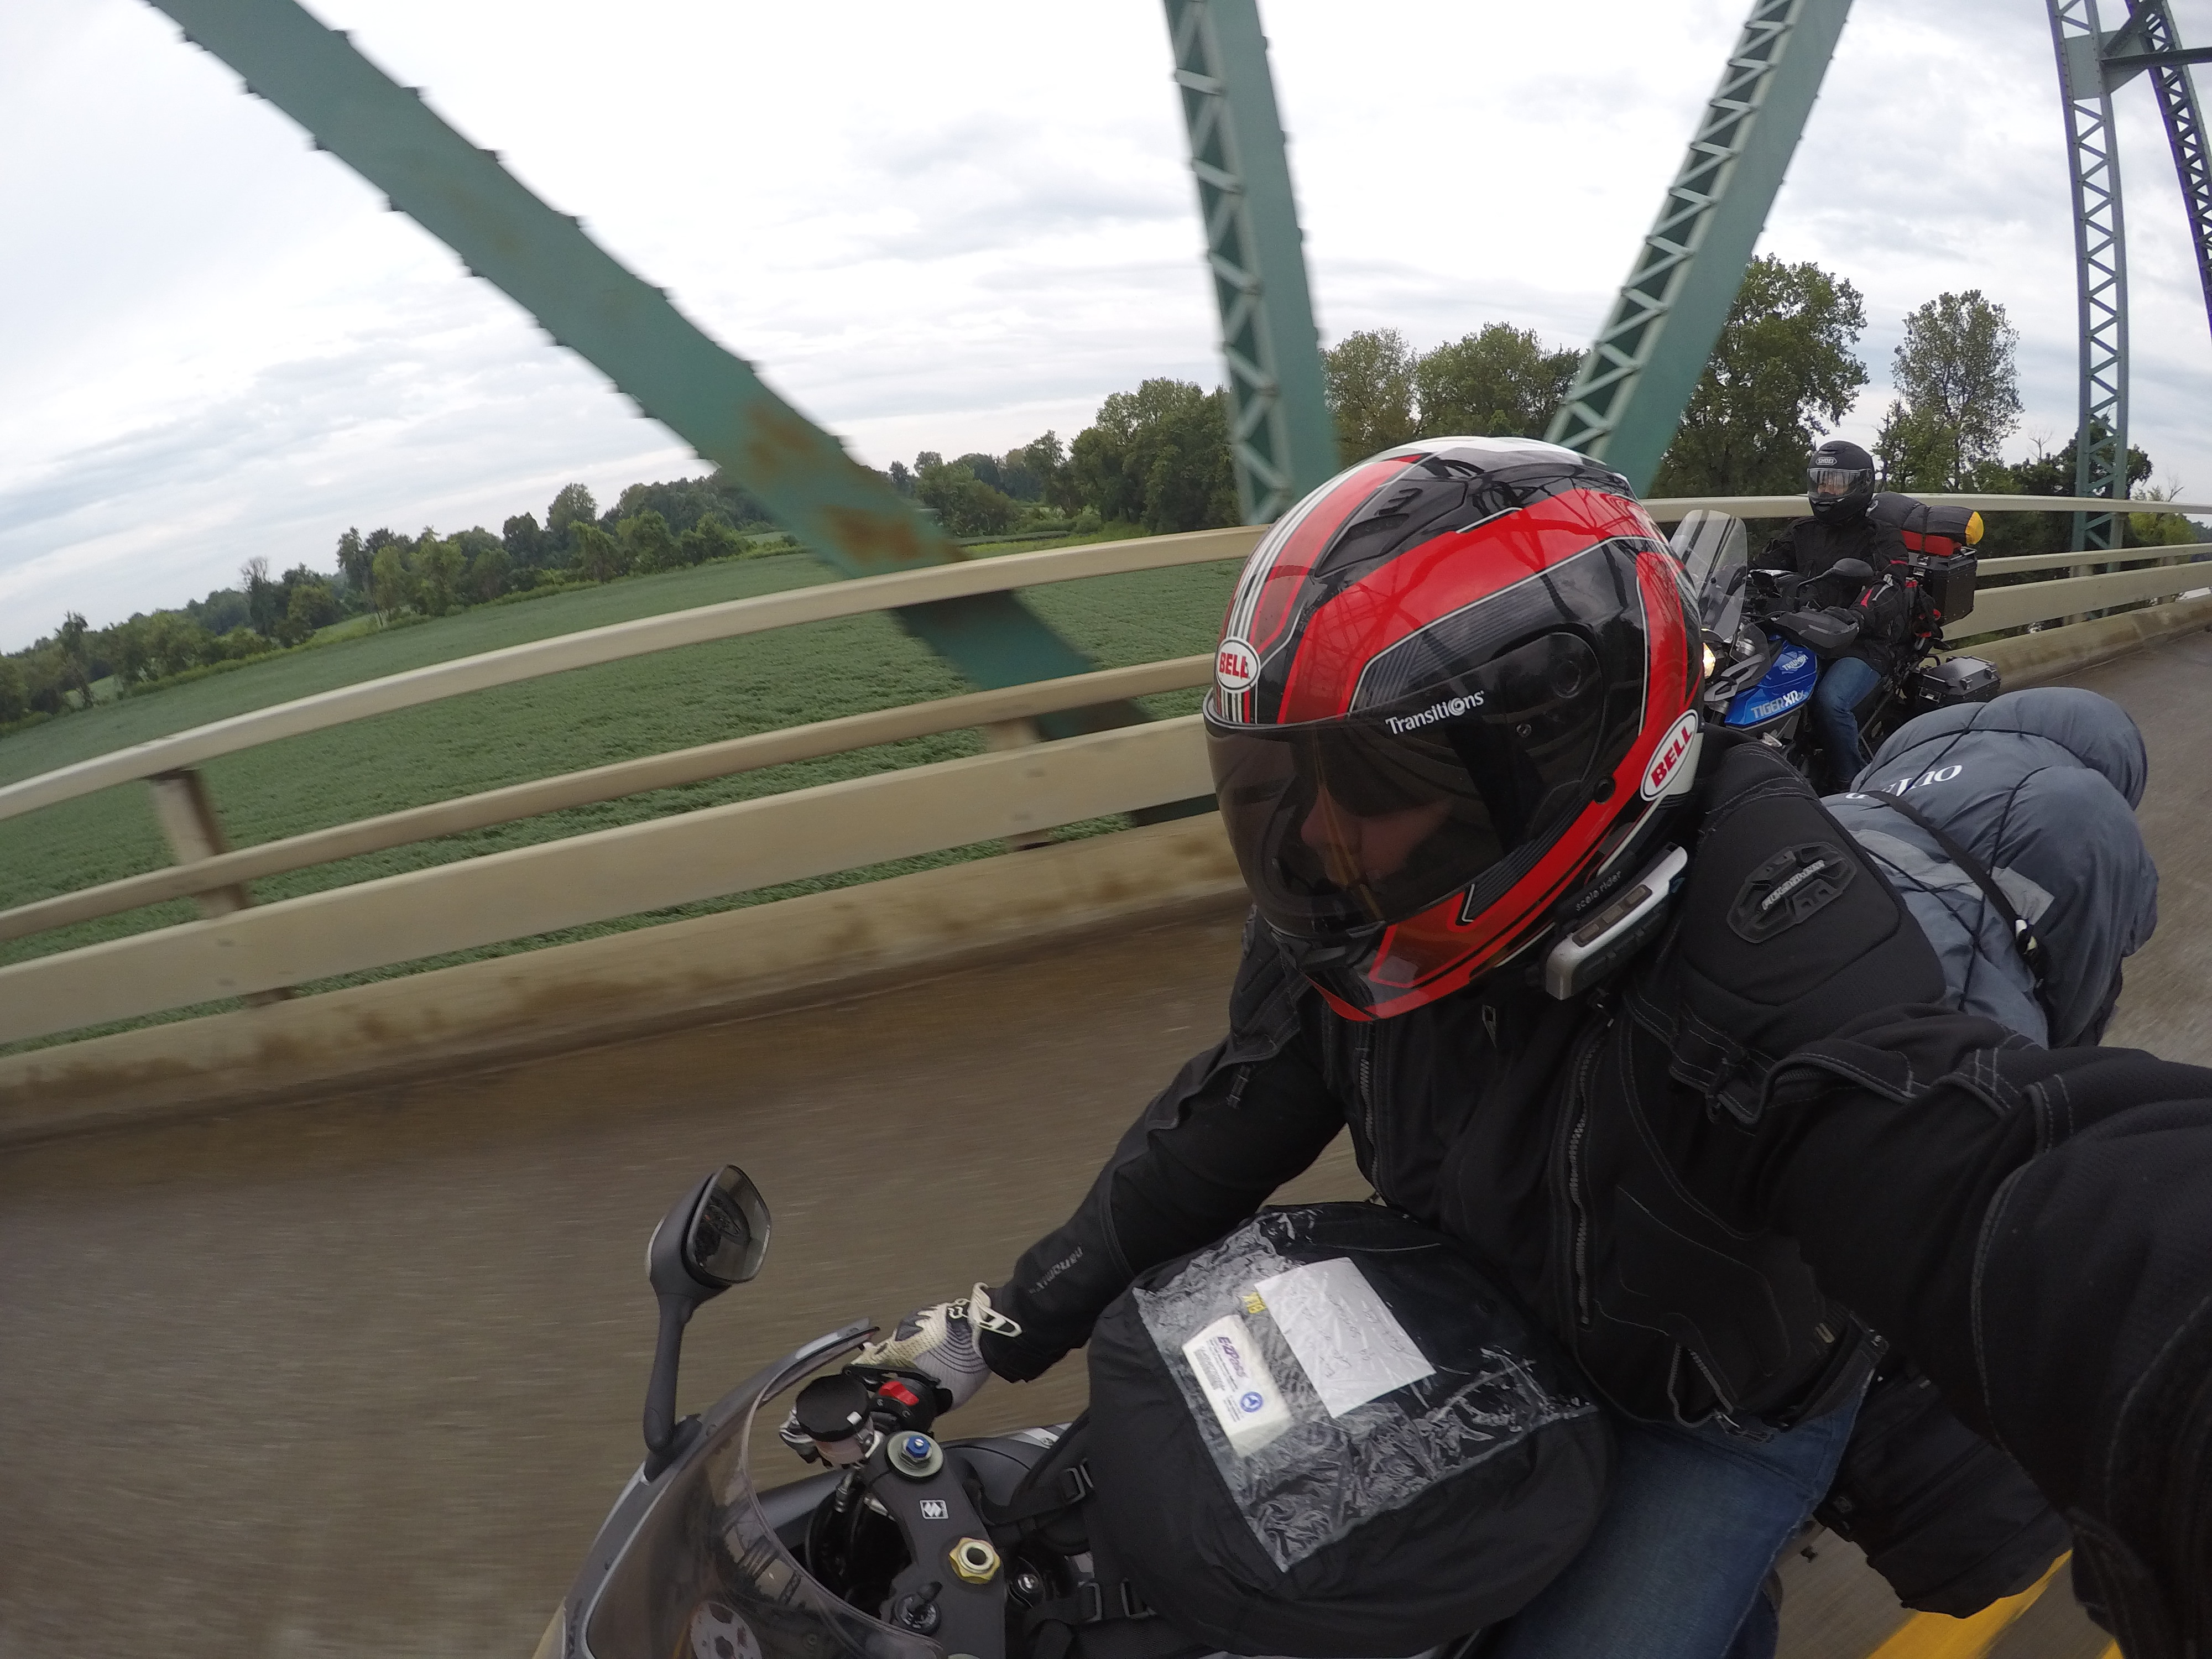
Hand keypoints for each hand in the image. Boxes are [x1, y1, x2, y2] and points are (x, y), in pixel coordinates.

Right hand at [853, 1284, 1022, 1412]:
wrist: (990, 1332)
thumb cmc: (967, 1361)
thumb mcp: (944, 1397)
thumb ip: (923, 1401)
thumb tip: (919, 1408)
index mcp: (898, 1350)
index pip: (867, 1362)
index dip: (864, 1373)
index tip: (861, 1378)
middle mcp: (903, 1331)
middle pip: (887, 1351)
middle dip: (893, 1365)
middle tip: (905, 1378)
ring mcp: (919, 1318)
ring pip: (906, 1339)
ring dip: (911, 1351)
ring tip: (928, 1365)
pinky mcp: (934, 1311)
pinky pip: (922, 1329)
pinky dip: (926, 1340)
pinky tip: (939, 1351)